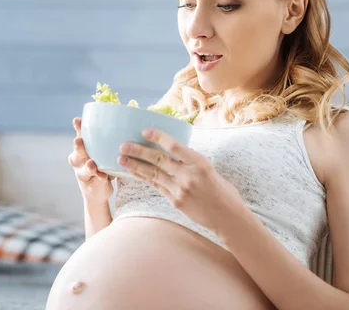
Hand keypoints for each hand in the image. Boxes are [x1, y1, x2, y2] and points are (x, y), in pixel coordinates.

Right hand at [68, 117, 114, 203]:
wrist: (98, 189)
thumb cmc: (103, 163)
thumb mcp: (105, 150)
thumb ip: (110, 139)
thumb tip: (128, 116)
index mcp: (83, 147)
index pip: (80, 135)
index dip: (78, 128)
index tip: (77, 120)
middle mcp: (79, 159)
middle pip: (77, 152)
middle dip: (78, 147)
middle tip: (79, 141)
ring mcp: (83, 172)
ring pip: (83, 168)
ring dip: (88, 166)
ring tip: (91, 164)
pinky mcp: (91, 184)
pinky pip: (95, 180)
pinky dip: (99, 178)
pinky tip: (103, 176)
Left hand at [117, 128, 243, 233]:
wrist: (227, 216)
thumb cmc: (220, 189)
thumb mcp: (209, 168)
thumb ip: (190, 160)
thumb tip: (171, 150)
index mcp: (199, 162)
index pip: (174, 146)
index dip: (158, 137)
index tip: (144, 132)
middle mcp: (189, 175)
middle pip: (158, 160)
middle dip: (138, 151)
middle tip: (123, 146)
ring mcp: (180, 190)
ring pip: (153, 174)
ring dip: (135, 166)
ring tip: (121, 159)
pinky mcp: (175, 201)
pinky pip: (156, 186)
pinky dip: (144, 178)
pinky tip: (133, 173)